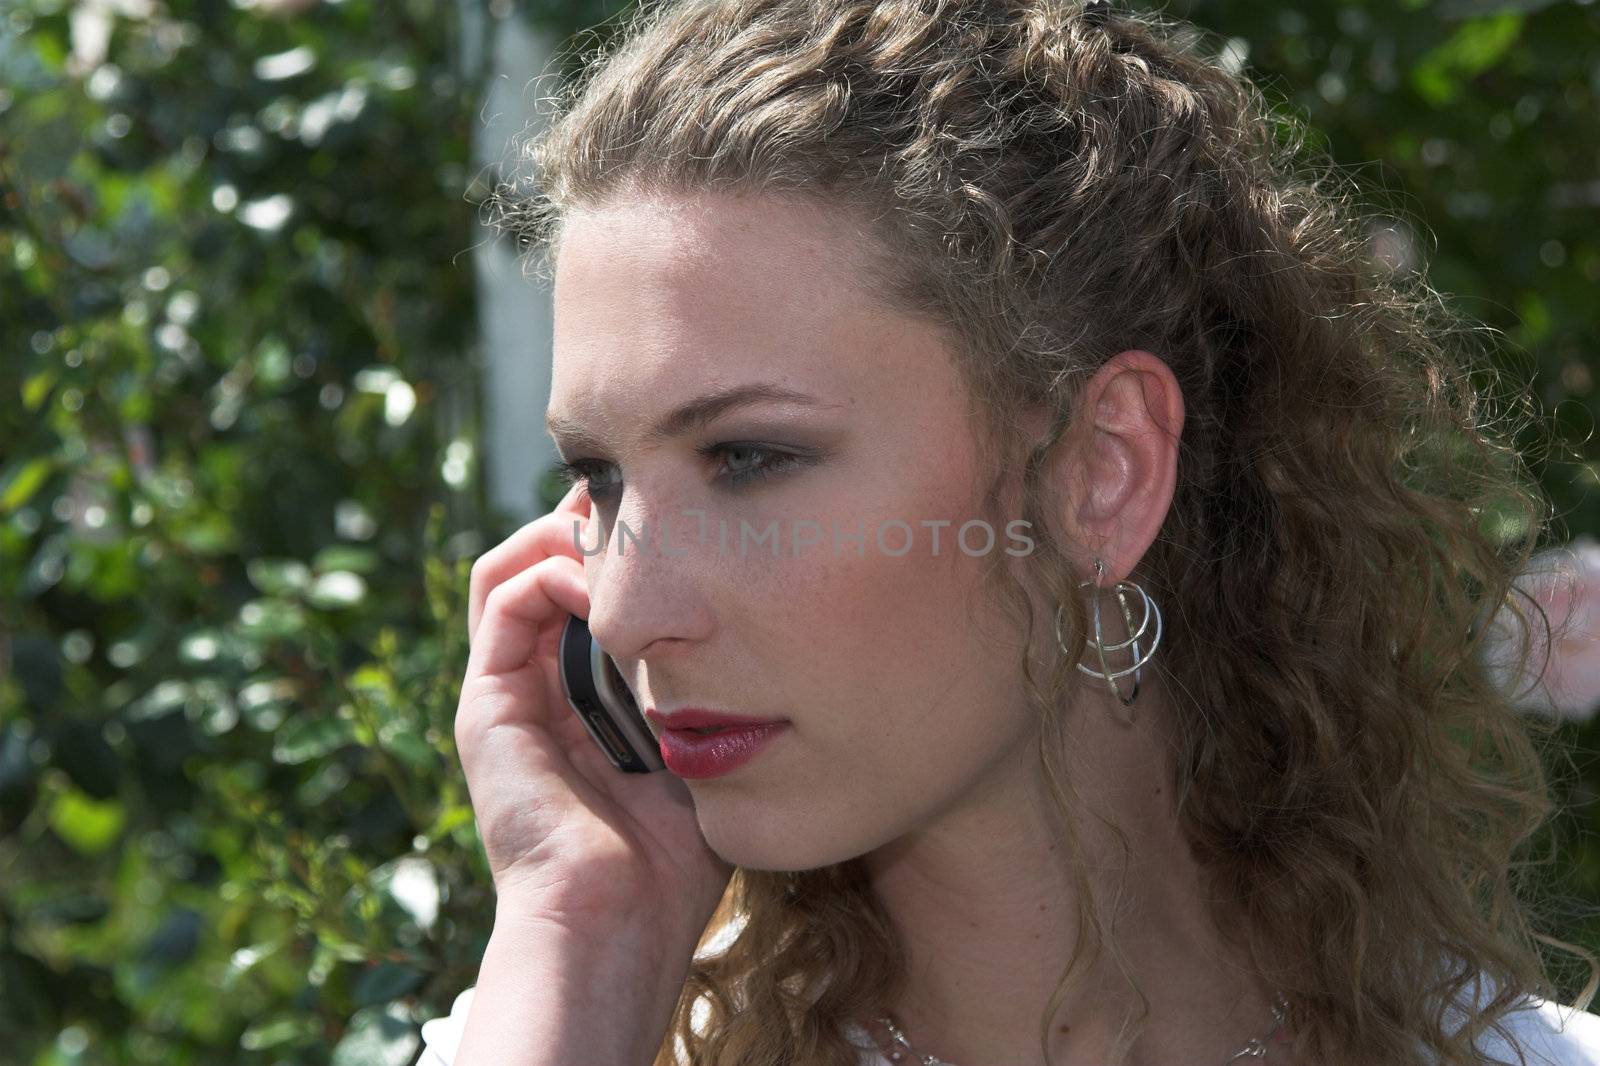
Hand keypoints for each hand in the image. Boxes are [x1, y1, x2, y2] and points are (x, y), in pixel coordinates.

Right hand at [455, 483, 733, 937]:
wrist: (618, 923)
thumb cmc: (676, 857)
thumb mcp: (702, 748)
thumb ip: (710, 692)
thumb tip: (762, 629)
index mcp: (584, 701)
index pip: (586, 594)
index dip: (622, 546)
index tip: (676, 511)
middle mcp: (538, 690)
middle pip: (546, 569)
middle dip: (591, 521)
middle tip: (643, 490)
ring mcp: (505, 695)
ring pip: (512, 568)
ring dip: (561, 531)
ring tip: (613, 517)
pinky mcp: (485, 704)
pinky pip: (499, 599)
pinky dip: (544, 567)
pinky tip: (596, 574)